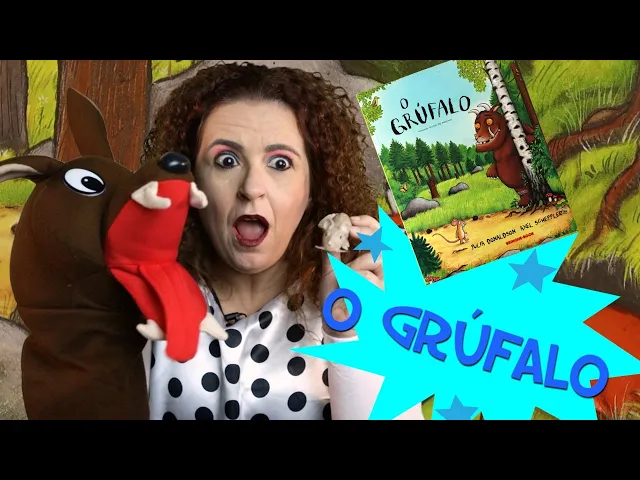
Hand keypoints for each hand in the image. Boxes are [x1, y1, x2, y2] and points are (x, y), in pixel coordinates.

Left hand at [318, 215, 383, 336]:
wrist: (336, 322)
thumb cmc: (336, 297)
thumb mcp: (331, 270)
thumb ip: (333, 251)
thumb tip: (328, 228)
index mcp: (370, 259)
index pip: (379, 233)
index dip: (367, 222)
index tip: (349, 220)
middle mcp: (382, 268)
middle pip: (384, 241)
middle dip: (366, 232)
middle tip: (349, 231)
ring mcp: (384, 280)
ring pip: (378, 258)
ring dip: (357, 263)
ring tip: (346, 276)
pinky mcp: (382, 292)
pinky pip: (369, 277)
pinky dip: (354, 279)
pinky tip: (349, 290)